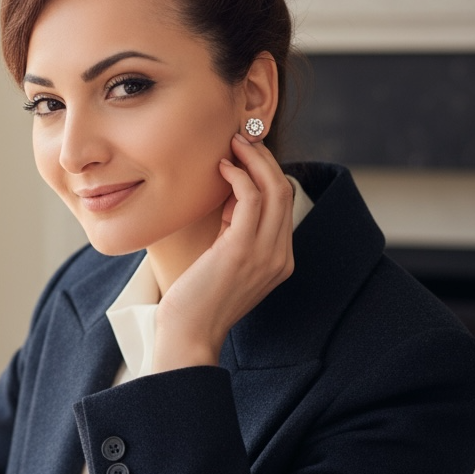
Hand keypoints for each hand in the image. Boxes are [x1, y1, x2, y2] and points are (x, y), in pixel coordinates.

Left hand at [150, 133, 294, 370]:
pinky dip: (239, 176)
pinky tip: (222, 167)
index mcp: (279, 260)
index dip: (267, 173)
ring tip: (233, 144)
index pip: (284, 205)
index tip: (245, 154)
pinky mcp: (243, 249)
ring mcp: (266, 254)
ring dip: (254, 160)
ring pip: (274, 189)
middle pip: (285, 191)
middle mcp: (280, 256)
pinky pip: (251, 198)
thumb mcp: (224, 259)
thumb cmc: (196, 299)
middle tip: (242, 139)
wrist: (188, 334)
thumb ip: (235, 231)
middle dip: (265, 159)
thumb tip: (232, 195)